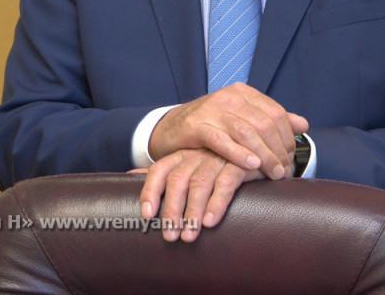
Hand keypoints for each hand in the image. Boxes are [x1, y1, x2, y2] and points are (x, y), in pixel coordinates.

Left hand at [137, 148, 265, 241]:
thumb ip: (163, 171)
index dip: (150, 191)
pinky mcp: (240, 163)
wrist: (255, 149)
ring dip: (192, 212)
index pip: (159, 170)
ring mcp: (218, 157)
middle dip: (172, 210)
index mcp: (182, 154)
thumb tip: (128, 176)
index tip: (147, 216)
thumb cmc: (217, 162)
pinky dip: (217, 202)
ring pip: (199, 184)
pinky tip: (211, 221)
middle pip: (178, 180)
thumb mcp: (190, 163)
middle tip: (170, 236)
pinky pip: (226, 182)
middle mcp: (197, 154)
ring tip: (189, 236)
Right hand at [147, 82, 307, 179]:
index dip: (287, 138)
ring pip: (246, 132)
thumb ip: (271, 120)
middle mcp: (228, 97)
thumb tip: (303, 124)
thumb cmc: (211, 127)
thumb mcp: (242, 119)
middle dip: (278, 150)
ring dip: (264, 156)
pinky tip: (251, 165)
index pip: (276, 113)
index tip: (290, 159)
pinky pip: (221, 140)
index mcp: (242, 93)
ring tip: (272, 173)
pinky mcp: (195, 126)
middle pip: (264, 123)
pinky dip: (238, 153)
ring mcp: (211, 110)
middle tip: (283, 171)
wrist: (171, 128)